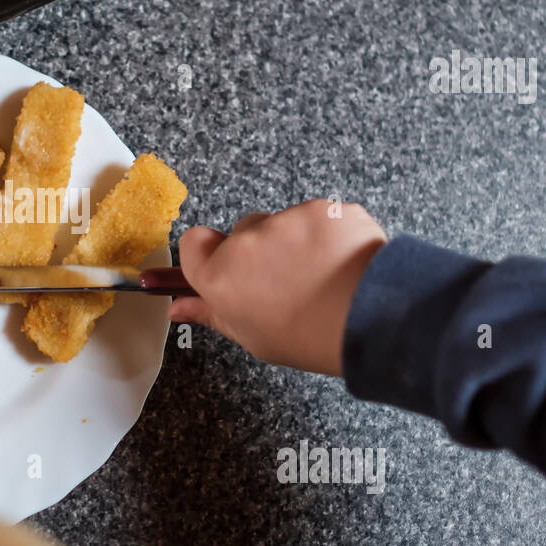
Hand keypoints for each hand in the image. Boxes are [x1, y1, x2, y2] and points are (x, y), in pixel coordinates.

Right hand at [169, 200, 387, 375]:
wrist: (370, 319)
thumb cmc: (308, 337)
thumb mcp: (251, 335)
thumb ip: (211, 313)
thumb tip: (176, 308)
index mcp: (220, 277)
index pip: (193, 242)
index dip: (211, 254)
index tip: (230, 268)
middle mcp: (246, 243)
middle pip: (242, 233)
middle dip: (260, 250)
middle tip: (288, 281)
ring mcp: (285, 221)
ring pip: (282, 223)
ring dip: (296, 241)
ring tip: (322, 275)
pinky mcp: (321, 208)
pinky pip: (317, 216)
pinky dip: (328, 233)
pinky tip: (342, 261)